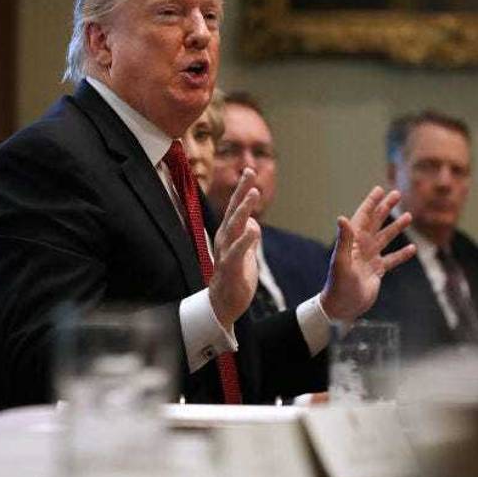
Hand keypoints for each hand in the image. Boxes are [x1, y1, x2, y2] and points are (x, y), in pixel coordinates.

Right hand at [209, 168, 261, 330]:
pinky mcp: (229, 268)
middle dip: (241, 190)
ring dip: (242, 209)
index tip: (249, 170)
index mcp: (229, 235)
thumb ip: (249, 238)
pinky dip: (244, 240)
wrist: (223, 306)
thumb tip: (254, 224)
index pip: (236, 208)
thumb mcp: (246, 254)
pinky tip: (253, 229)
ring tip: (252, 193)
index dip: (242, 190)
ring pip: (233, 227)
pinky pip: (237, 252)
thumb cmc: (234, 278)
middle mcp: (224, 240)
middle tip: (249, 171)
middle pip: (233, 211)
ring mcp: (225, 253)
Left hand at [318, 186, 415, 322]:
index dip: (371, 202)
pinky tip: (413, 248)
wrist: (342, 307)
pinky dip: (402, 254)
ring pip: (386, 238)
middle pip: (376, 222)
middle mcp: (361, 247)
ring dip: (396, 227)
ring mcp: (369, 259)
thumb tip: (342, 217)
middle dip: (385, 208)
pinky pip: (392, 259)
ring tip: (408, 216)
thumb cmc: (339, 284)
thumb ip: (344, 239)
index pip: (363, 216)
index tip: (380, 189)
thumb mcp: (341, 261)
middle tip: (397, 194)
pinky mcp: (376, 272)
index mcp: (353, 241)